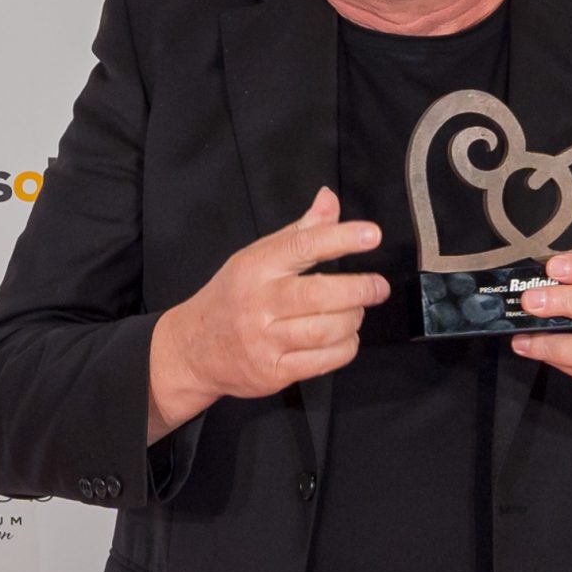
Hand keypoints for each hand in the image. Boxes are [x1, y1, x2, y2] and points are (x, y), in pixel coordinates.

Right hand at [146, 187, 386, 439]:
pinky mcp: (273, 372)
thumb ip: (299, 231)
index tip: (372, 235)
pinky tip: (346, 337)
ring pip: (325, 330)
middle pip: (318, 294)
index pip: (302, 246)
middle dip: (359, 289)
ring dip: (353, 320)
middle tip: (379, 286)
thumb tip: (329, 199)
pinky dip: (345, 348)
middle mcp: (258, 303)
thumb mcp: (257, 256)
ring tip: (357, 312)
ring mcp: (264, 341)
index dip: (341, 238)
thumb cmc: (232, 296)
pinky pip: (322, 361)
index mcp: (256, 266)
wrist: (192, 349)